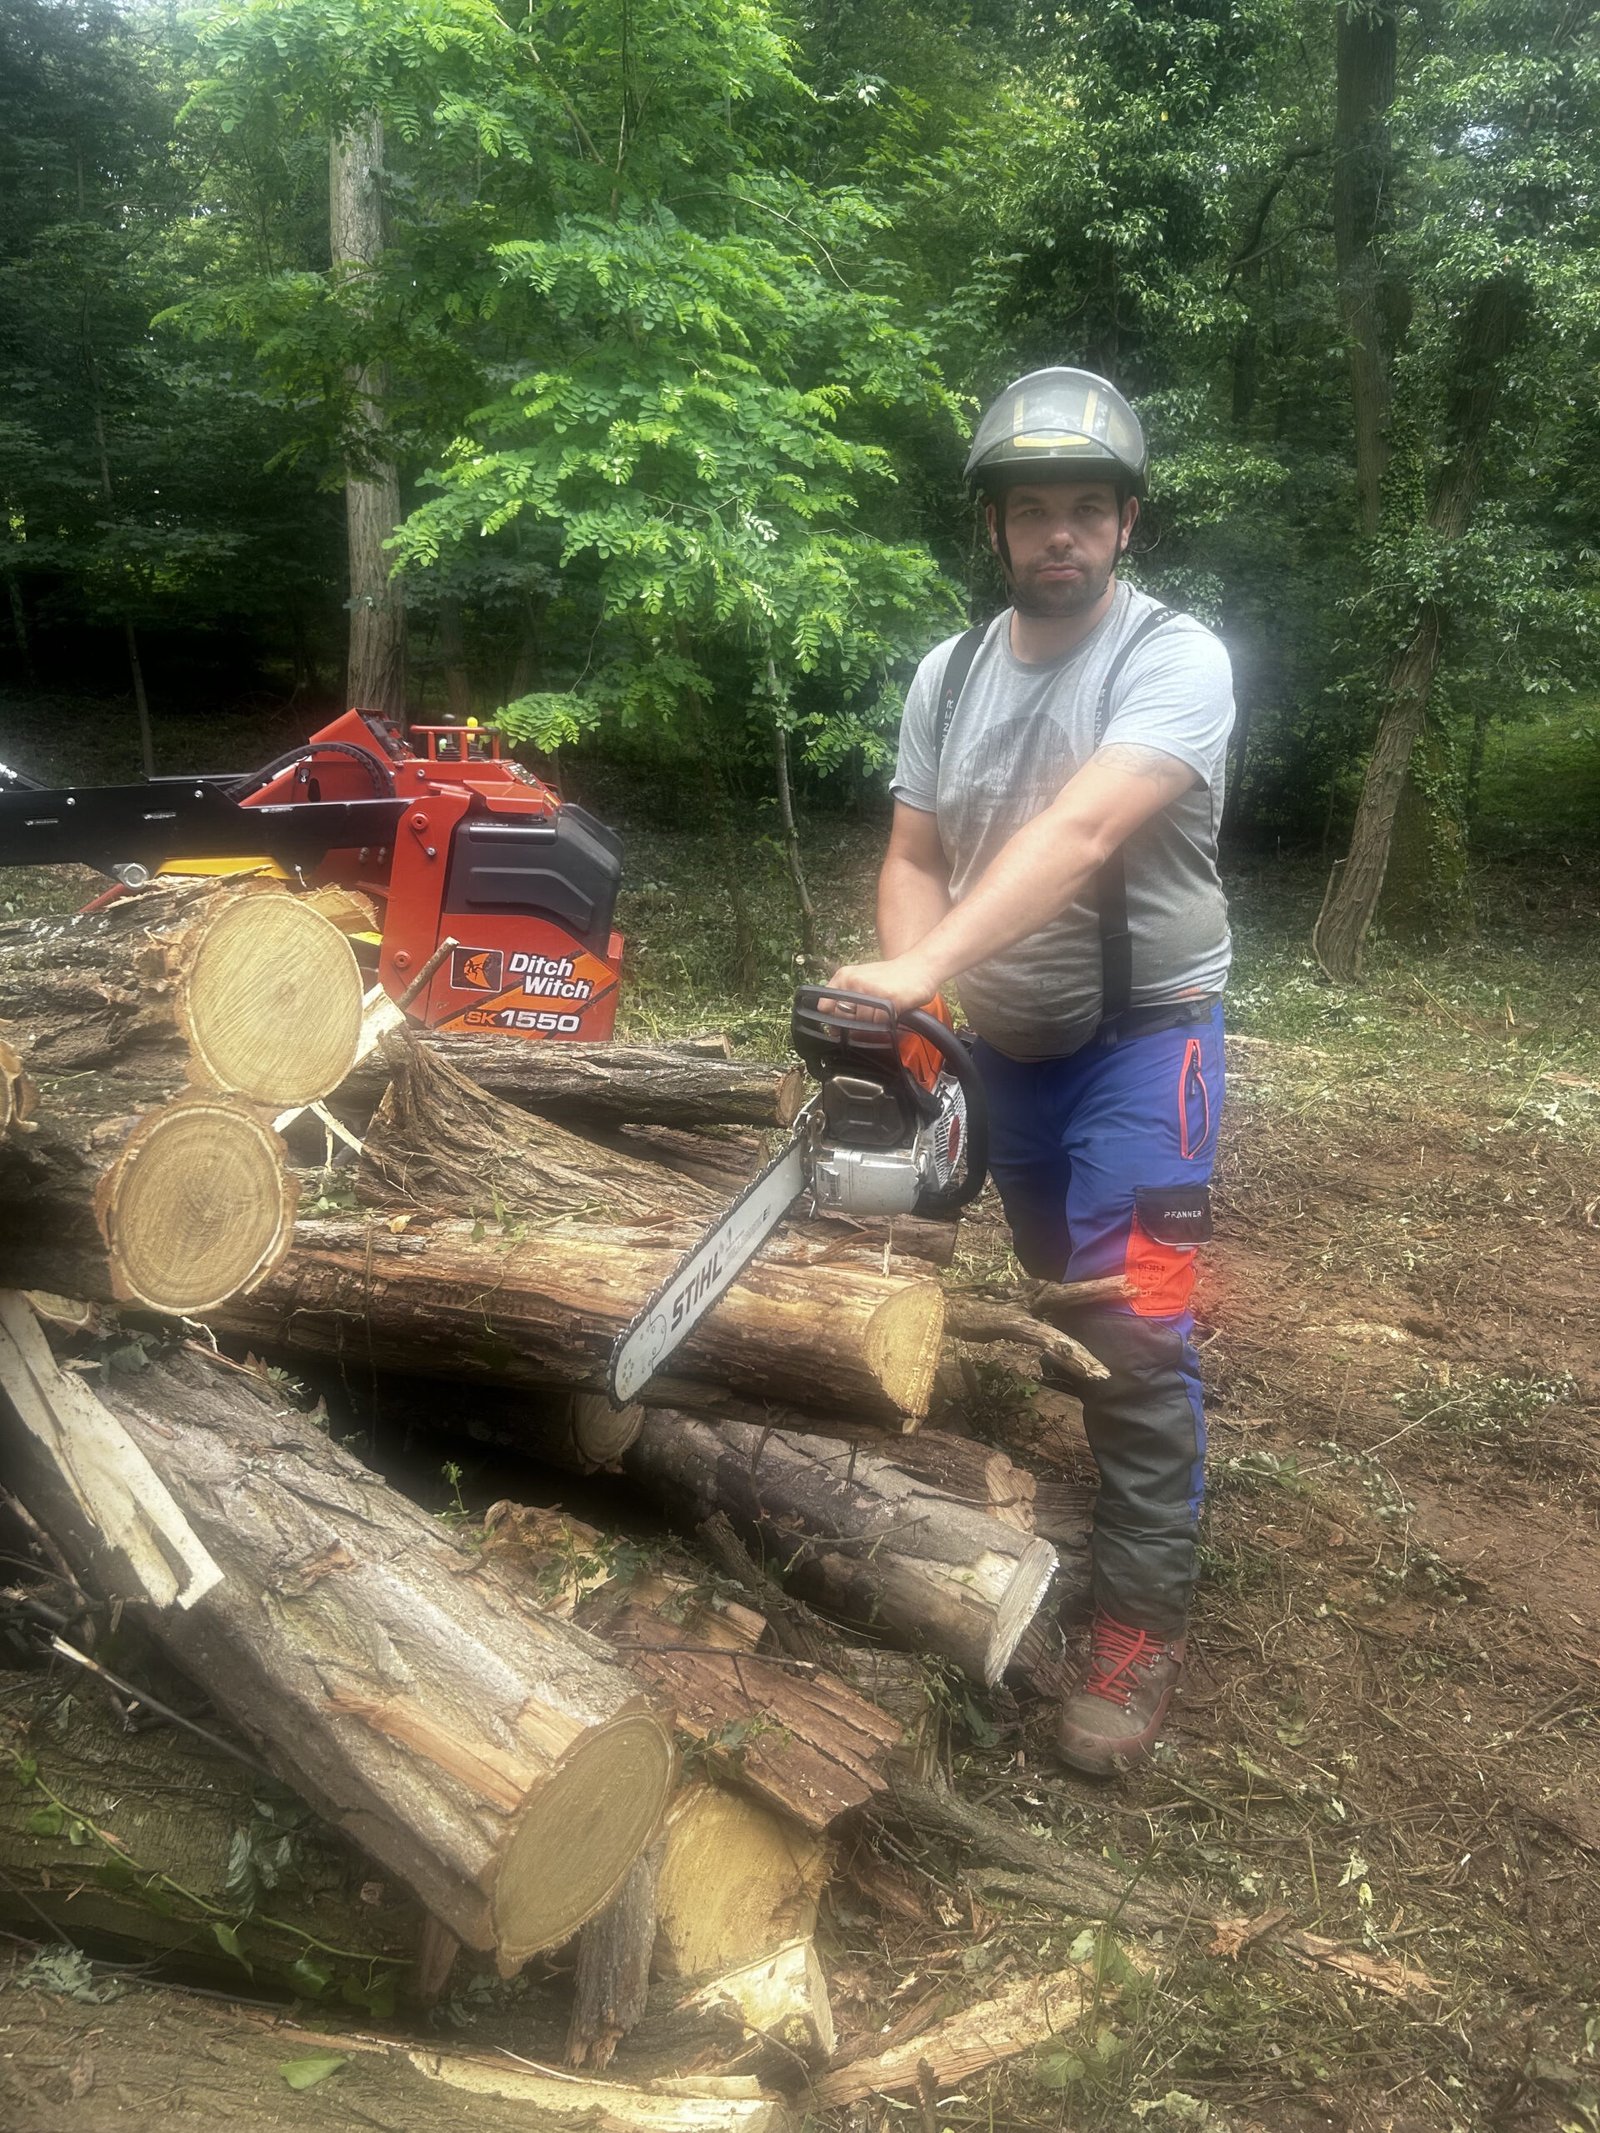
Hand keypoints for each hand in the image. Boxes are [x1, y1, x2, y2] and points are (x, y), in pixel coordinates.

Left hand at [824, 955, 940, 1016]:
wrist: (920, 967)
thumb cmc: (891, 977)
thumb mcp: (862, 979)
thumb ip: (845, 999)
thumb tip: (832, 1029)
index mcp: (845, 976)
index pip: (825, 1006)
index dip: (833, 1018)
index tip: (841, 1023)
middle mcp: (854, 981)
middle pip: (843, 1018)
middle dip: (855, 1023)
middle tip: (871, 1016)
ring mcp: (871, 990)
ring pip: (861, 1023)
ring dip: (872, 1024)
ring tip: (884, 1011)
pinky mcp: (888, 999)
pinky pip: (879, 1023)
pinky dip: (886, 1024)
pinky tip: (893, 1012)